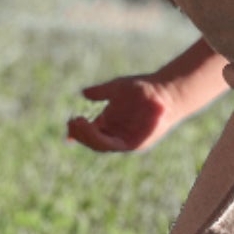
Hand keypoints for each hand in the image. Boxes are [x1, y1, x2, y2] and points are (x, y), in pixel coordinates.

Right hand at [66, 74, 181, 153]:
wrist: (166, 91)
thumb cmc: (143, 88)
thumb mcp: (117, 88)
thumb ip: (100, 92)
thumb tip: (82, 93)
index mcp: (110, 123)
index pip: (90, 132)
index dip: (77, 133)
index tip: (68, 129)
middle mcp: (116, 134)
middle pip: (92, 141)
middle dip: (80, 134)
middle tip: (72, 122)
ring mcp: (125, 140)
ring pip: (101, 145)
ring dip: (87, 137)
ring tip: (77, 124)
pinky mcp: (135, 144)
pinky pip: (114, 145)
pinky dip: (101, 139)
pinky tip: (93, 128)